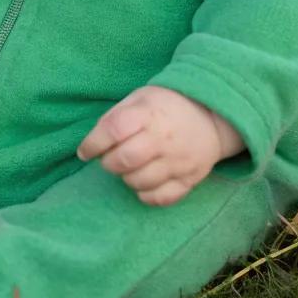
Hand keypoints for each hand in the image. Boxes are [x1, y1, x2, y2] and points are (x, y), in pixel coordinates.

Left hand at [76, 86, 243, 205]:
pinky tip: (145, 182)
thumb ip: (115, 118)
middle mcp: (164, 138)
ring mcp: (179, 161)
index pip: (113, 130)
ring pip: (140, 182)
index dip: (93, 144)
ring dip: (127, 178)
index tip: (86, 151)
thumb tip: (92, 145)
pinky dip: (146, 194)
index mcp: (148, 113)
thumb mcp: (139, 99)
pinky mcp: (190, 179)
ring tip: (131, 167)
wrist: (210, 114)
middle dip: (109, 163)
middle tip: (110, 159)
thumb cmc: (165, 106)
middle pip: (125, 160)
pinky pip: (161, 198)